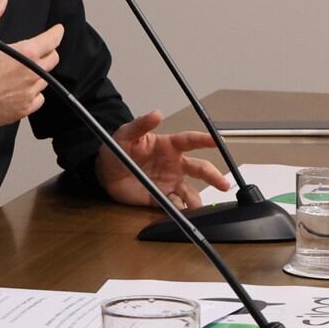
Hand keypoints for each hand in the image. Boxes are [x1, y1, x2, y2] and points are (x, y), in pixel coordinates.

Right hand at [0, 0, 63, 138]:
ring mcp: (29, 93)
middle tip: (40, 49)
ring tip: (25, 70)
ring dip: (39, 73)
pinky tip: (21, 89)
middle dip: (49, 51)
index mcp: (27, 54)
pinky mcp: (24, 109)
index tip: (57, 30)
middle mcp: (33, 74)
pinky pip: (38, 100)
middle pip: (53, 59)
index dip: (57, 32)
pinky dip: (33, 94)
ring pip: (45, 80)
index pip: (52, 39)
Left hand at [95, 110, 230, 208]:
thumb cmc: (117, 149)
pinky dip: (180, 210)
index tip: (217, 141)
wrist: (104, 173)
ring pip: (191, 192)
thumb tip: (156, 113)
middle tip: (223, 184)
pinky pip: (175, 205)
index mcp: (169, 146)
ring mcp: (170, 182)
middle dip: (213, 176)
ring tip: (200, 208)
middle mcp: (175, 165)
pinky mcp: (161, 198)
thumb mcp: (125, 134)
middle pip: (200, 169)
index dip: (205, 140)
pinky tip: (183, 214)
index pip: (191, 141)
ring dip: (197, 200)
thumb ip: (141, 124)